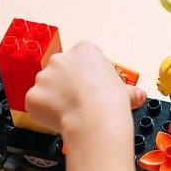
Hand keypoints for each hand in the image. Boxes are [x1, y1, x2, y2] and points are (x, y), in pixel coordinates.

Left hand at [25, 40, 145, 146]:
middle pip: (60, 70)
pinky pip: (36, 103)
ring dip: (54, 99)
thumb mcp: (125, 90)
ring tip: (71, 113)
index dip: (85, 76)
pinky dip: (44, 113)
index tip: (90, 88)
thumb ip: (126, 90)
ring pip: (46, 87)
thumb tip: (137, 96)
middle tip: (79, 102)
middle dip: (66, 85)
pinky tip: (59, 119)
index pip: (80, 59)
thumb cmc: (110, 102)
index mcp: (84, 50)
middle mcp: (61, 58)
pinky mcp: (33, 95)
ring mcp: (44, 76)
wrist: (94, 120)